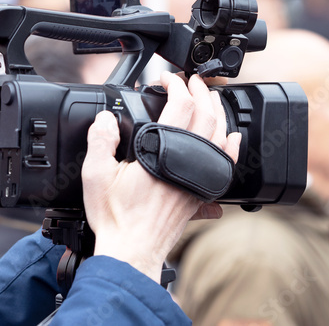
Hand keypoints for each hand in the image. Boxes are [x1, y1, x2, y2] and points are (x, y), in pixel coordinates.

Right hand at [82, 72, 241, 282]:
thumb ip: (101, 140)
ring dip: (217, 111)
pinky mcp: (203, 190)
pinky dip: (231, 144)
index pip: (181, 103)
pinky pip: (225, 160)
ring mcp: (199, 174)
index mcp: (162, 148)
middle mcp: (188, 158)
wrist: (133, 250)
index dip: (176, 84)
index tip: (166, 79)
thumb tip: (105, 118)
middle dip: (201, 91)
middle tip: (192, 81)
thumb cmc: (117, 216)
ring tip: (212, 98)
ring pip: (220, 133)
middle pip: (207, 113)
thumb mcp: (96, 174)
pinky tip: (231, 137)